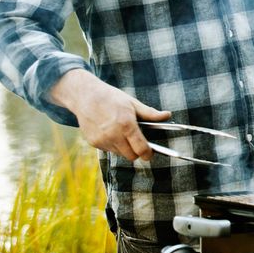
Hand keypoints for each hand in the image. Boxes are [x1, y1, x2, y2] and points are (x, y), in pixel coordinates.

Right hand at [49, 69, 170, 161]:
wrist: (85, 96)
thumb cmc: (111, 98)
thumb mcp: (132, 103)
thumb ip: (150, 114)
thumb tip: (168, 115)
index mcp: (126, 125)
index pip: (141, 149)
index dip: (148, 154)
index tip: (150, 153)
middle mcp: (113, 135)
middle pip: (131, 156)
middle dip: (136, 152)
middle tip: (138, 143)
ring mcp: (102, 140)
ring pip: (119, 154)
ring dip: (124, 148)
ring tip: (123, 134)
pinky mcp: (93, 143)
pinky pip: (108, 150)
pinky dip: (113, 145)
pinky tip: (111, 132)